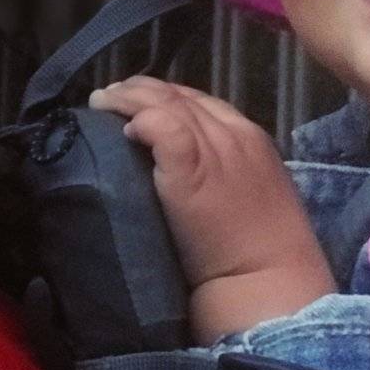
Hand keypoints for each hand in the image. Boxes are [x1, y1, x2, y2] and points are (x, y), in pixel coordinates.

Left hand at [89, 75, 332, 338]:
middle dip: (142, 90)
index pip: (203, 102)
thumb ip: (226, 173)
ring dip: (130, 97)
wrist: (267, 278)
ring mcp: (215, 150)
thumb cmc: (262, 252)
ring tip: (102, 103)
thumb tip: (184, 167)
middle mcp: (235, 135)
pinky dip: (139, 118)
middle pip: (182, 96)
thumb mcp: (253, 197)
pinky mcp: (191, 168)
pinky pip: (162, 126)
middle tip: (110, 97)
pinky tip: (121, 127)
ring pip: (168, 102)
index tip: (140, 103)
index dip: (168, 96)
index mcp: (254, 140)